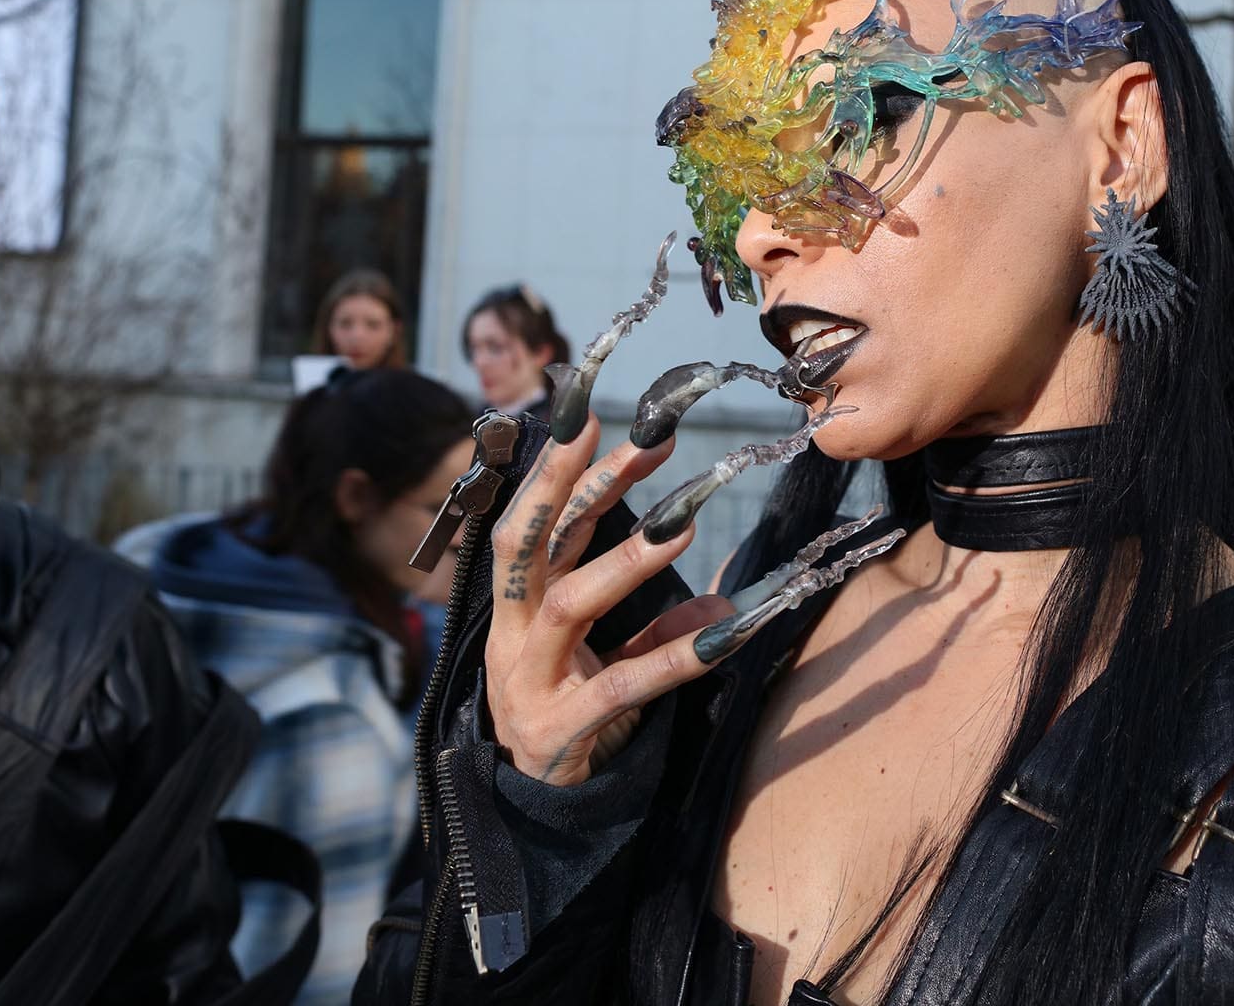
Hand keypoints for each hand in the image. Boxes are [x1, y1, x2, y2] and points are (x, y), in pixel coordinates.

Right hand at [484, 414, 733, 785]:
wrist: (532, 820)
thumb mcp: (604, 661)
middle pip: (530, 544)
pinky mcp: (558, 730)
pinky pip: (621, 686)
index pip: (531, 525)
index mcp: (514, 609)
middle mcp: (510, 635)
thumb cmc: (569, 722)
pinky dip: (673, 655)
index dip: (559, 472)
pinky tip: (723, 629)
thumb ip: (646, 624)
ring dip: (626, 560)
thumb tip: (714, 593)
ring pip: (568, 605)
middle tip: (638, 437)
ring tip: (683, 523)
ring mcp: (527, 682)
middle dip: (577, 485)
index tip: (594, 414)